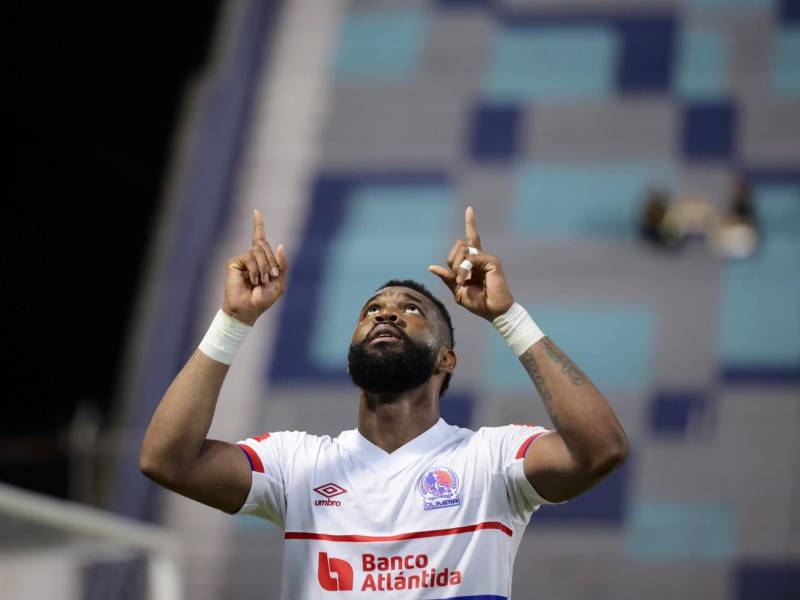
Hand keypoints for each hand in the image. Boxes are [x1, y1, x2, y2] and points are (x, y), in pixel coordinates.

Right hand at [222, 209, 287, 324]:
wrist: (248, 309)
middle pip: (264, 245)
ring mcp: (242, 259)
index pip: (260, 239)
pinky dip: (255, 270)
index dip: (258, 225)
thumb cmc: (264, 299)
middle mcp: (251, 257)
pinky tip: (253, 281)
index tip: (256, 211)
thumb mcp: (280, 283)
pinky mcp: (234, 263)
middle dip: (271, 261)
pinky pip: (250, 257)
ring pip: (258, 250)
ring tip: (261, 281)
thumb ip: (282, 265)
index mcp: (262, 260)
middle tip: (271, 277)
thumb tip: (281, 245)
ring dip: (264, 267)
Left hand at [428, 206, 513, 320]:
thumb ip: (446, 277)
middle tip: (457, 277)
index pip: (467, 240)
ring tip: (461, 281)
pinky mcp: (491, 261)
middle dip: (452, 260)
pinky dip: (463, 269)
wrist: (492, 311)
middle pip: (460, 244)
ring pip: (463, 249)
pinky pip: (471, 258)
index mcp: (472, 262)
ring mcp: (485, 258)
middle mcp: (479, 257)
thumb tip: (431, 267)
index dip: (466, 231)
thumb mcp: (457, 290)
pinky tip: (463, 280)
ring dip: (457, 266)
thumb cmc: (478, 302)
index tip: (464, 235)